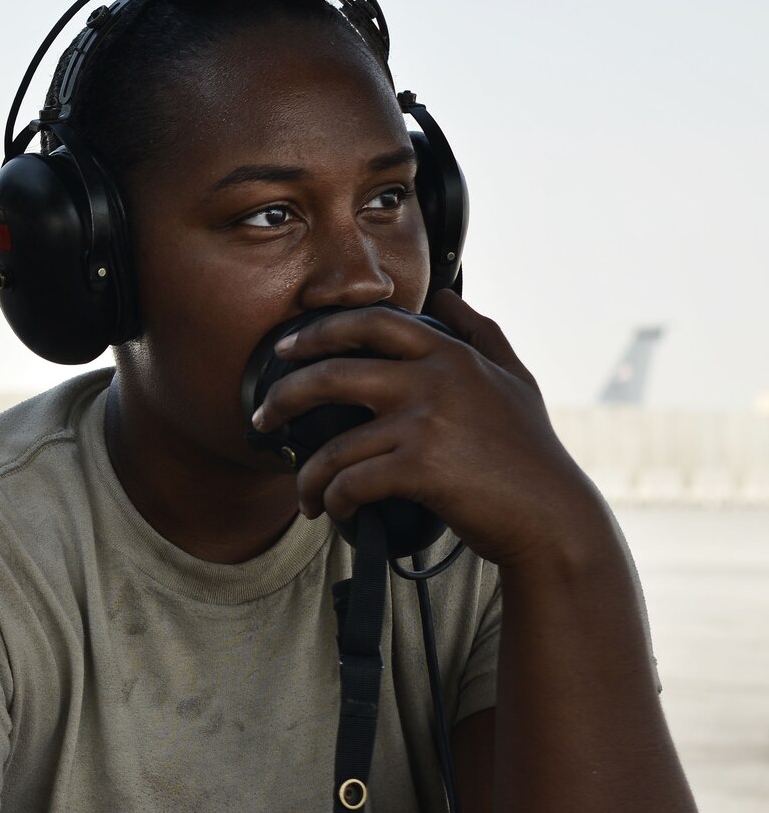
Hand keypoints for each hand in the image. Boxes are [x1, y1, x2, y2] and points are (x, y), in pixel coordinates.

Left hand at [250, 290, 605, 567]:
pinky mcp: (421, 468)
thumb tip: (447, 295)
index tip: (287, 347)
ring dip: (307, 476)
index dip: (320, 331)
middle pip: (332, 372)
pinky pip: (350, 482)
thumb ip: (479, 333)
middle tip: (262, 417)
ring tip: (304, 495)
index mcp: (450, 354)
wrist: (550, 517)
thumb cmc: (529, 452)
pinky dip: (333, 500)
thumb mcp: (513, 379)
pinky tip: (334, 511)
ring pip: (334, 445)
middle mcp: (435, 379)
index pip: (371, 323)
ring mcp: (427, 423)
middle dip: (284, 395)